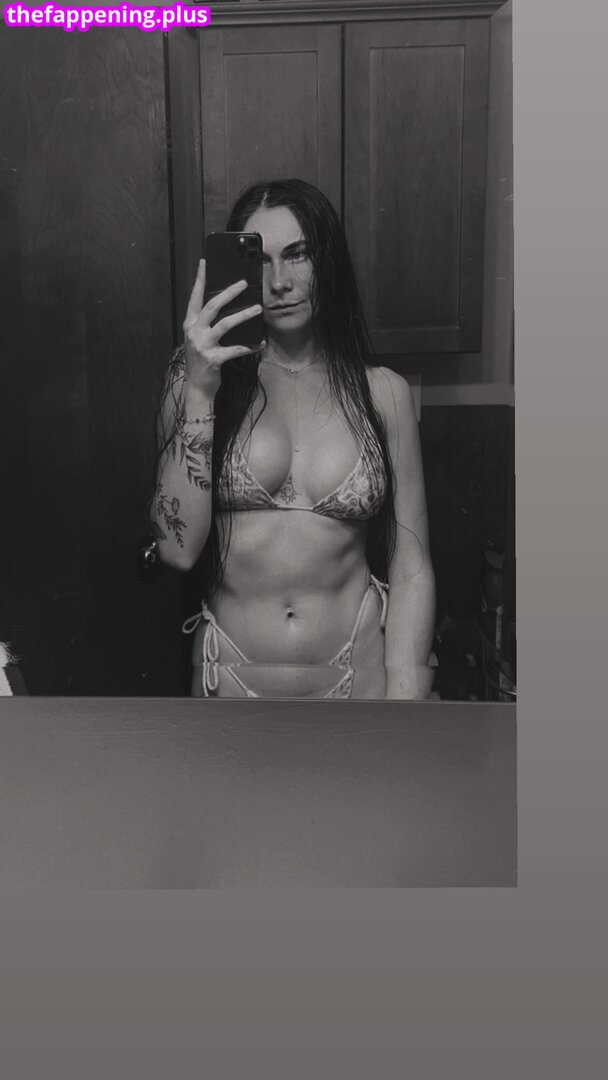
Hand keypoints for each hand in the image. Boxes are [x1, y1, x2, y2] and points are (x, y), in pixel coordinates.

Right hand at [182, 260, 263, 397]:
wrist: (197, 387)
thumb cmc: (201, 360)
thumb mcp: (199, 338)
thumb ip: (207, 323)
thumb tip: (225, 304)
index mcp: (190, 324)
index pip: (194, 297)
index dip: (199, 279)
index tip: (204, 263)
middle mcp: (194, 332)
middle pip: (212, 306)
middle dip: (228, 293)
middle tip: (243, 283)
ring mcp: (202, 346)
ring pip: (225, 324)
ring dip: (244, 315)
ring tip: (258, 309)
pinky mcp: (213, 359)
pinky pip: (235, 349)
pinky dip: (250, 346)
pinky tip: (261, 343)